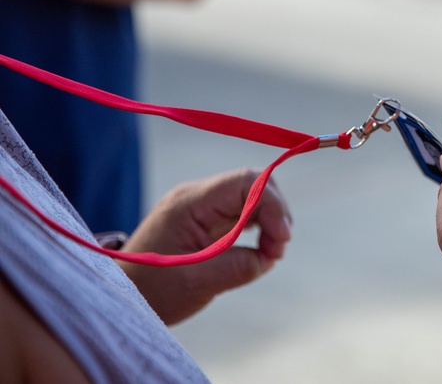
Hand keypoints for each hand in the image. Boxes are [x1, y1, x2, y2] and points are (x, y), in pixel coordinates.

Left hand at [118, 168, 291, 324]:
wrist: (122, 296)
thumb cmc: (152, 290)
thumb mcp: (198, 283)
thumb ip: (240, 267)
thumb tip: (270, 256)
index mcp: (190, 203)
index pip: (246, 182)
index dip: (273, 204)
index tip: (281, 240)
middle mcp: (198, 196)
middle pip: (254, 184)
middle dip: (275, 213)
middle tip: (277, 251)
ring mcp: (203, 206)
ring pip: (253, 197)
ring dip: (270, 221)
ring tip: (270, 254)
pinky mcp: (208, 220)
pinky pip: (244, 212)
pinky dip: (261, 228)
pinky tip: (261, 251)